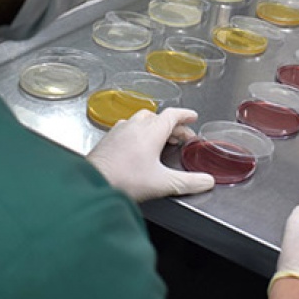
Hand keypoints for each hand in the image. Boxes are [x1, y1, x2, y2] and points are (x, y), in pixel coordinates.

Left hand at [86, 108, 214, 201]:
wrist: (92, 183)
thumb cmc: (124, 180)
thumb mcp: (163, 183)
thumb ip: (188, 182)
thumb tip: (207, 182)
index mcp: (151, 131)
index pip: (172, 115)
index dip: (185, 115)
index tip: (192, 117)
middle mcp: (135, 126)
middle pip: (158, 117)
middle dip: (172, 125)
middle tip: (181, 136)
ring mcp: (119, 131)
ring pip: (141, 120)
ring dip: (154, 126)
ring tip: (160, 139)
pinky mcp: (108, 139)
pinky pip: (127, 128)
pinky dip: (138, 132)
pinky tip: (136, 146)